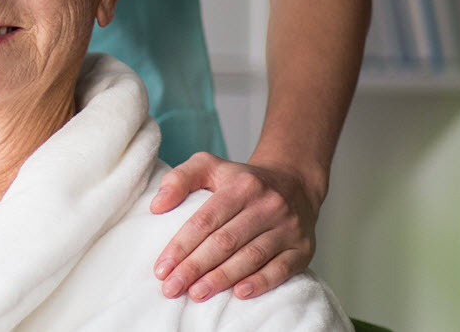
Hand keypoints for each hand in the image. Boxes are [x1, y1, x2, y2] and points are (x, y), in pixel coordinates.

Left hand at [149, 152, 321, 301]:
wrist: (294, 183)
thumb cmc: (242, 180)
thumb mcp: (208, 166)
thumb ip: (179, 179)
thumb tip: (156, 206)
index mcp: (241, 186)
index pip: (205, 220)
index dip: (181, 246)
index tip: (161, 268)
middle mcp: (268, 205)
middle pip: (225, 241)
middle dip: (195, 267)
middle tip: (172, 287)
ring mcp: (288, 227)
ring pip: (251, 257)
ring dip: (221, 278)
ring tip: (196, 293)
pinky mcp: (303, 248)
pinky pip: (281, 269)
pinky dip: (260, 283)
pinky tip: (239, 293)